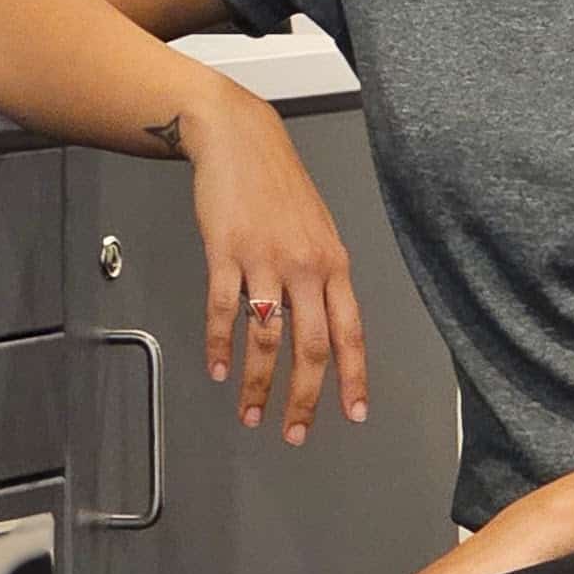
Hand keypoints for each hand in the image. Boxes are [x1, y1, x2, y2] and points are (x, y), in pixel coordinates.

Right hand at [186, 92, 369, 444]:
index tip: (355, 413)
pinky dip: (220, 346)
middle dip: (304, 399)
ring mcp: (265, 259)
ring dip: (258, 384)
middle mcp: (306, 265)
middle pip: (312, 346)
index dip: (354, 377)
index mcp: (333, 262)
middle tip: (295, 433)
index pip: (351, 331)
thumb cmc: (279, 186)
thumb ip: (322, 277)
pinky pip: (224, 310)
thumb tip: (323, 325)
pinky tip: (218, 368)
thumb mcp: (317, 230)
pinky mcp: (226, 252)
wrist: (241, 140)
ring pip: (268, 337)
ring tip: (251, 414)